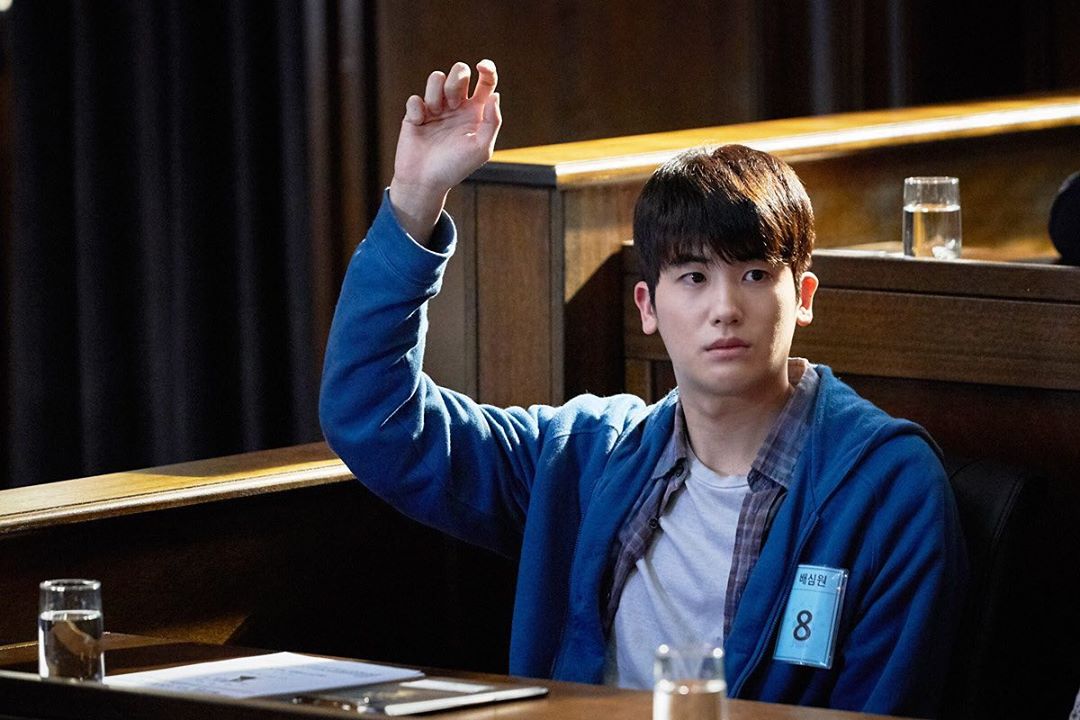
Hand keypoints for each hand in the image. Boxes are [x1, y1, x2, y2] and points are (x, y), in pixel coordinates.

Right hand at [389, 60, 501, 243]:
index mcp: (476, 112)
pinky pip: (415, 98)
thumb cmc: (456, 167)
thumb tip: (495, 95)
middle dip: (456, 80)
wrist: (426, 181)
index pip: (486, 82)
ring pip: (436, 77)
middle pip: (459, 72)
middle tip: (453, 103)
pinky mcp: (415, 114)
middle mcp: (457, 107)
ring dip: (436, 92)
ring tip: (435, 113)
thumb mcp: (481, 148)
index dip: (487, 69)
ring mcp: (435, 109)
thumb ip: (492, 122)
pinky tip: (419, 123)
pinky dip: (418, 108)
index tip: (482, 66)